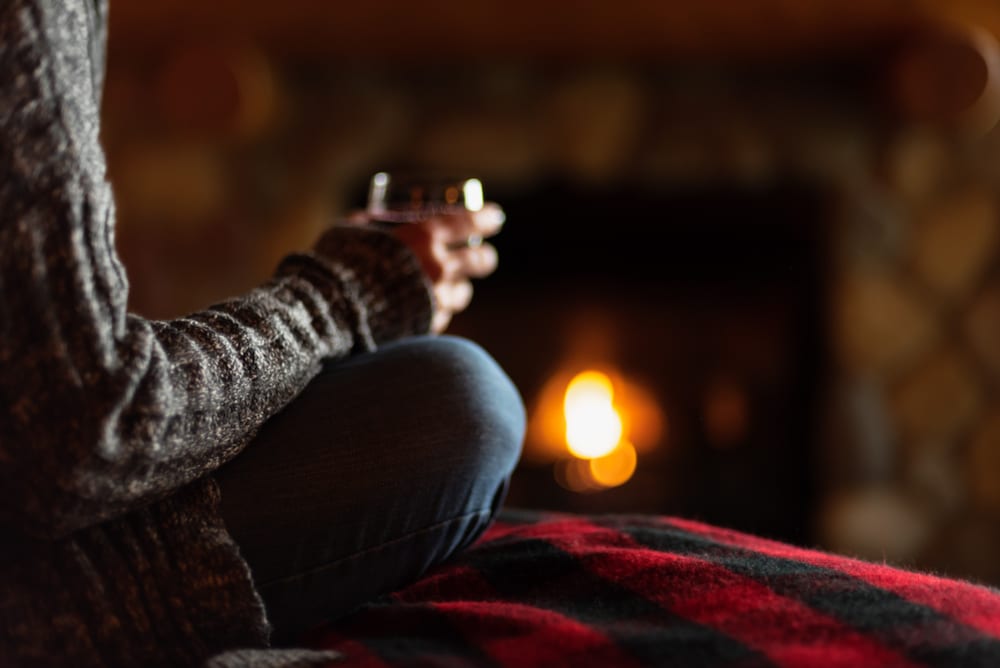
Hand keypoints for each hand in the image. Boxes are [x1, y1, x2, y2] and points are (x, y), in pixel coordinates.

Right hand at [350, 203, 505, 332]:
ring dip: (460, 287)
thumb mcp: (352, 232)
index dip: (486, 218)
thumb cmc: (337, 264)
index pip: (468, 222)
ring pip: (464, 293)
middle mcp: (438, 267)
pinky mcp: (428, 326)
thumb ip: (367, 223)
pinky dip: (439, 309)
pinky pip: (443, 316)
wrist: (329, 313)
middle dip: (485, 257)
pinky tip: (429, 307)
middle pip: (480, 261)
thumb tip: (368, 217)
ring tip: (452, 285)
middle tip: (484, 255)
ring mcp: (437, 300)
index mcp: (423, 236)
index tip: (496, 217)